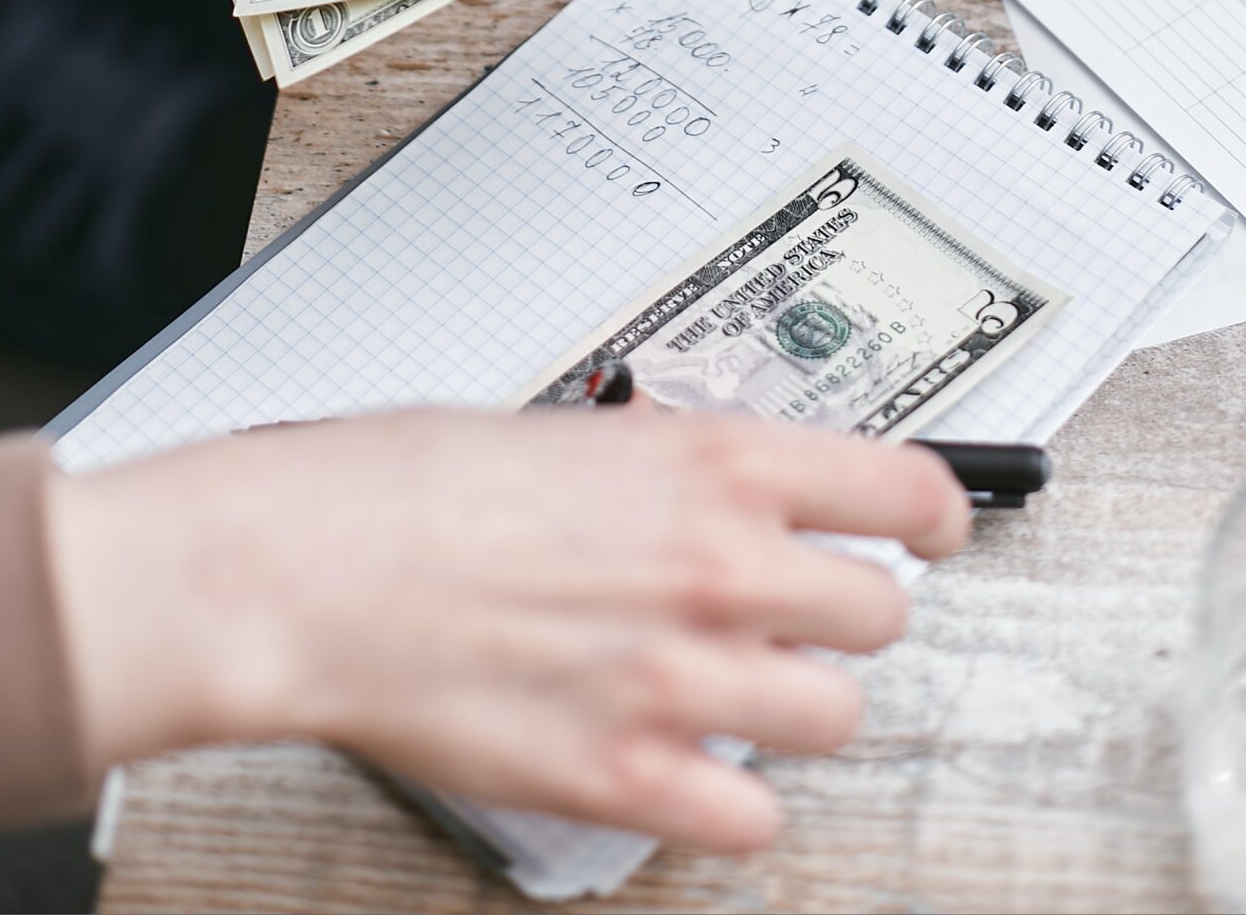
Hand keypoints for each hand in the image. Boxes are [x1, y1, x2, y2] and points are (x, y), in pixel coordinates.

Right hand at [46, 407, 969, 852]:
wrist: (309, 567)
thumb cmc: (405, 481)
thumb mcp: (572, 426)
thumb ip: (670, 465)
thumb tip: (726, 488)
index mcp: (710, 461)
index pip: (904, 489)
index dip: (936, 514)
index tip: (933, 526)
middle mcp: (718, 567)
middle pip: (880, 613)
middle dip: (845, 611)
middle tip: (799, 611)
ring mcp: (680, 679)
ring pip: (834, 715)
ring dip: (795, 702)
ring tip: (737, 687)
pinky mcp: (626, 778)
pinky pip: (752, 819)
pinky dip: (733, 801)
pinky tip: (692, 767)